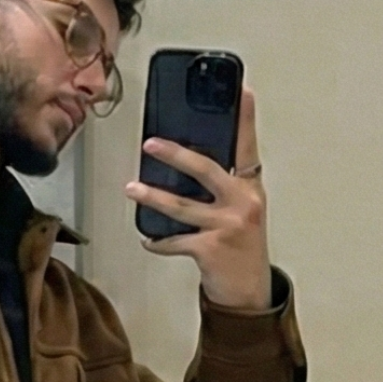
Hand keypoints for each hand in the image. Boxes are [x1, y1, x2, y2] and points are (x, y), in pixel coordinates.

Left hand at [124, 83, 271, 310]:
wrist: (249, 292)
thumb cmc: (241, 246)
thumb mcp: (242, 209)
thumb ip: (224, 186)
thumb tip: (186, 163)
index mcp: (250, 187)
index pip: (248, 145)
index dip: (246, 118)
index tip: (243, 90)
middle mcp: (242, 202)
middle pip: (205, 169)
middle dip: (175, 154)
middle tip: (150, 143)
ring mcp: (226, 226)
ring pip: (182, 206)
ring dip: (153, 197)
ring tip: (132, 189)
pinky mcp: (210, 250)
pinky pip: (175, 241)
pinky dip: (158, 241)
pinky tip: (148, 239)